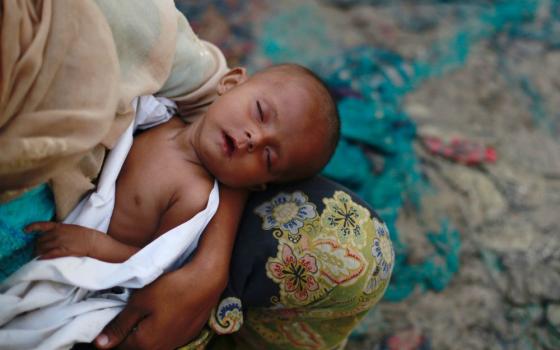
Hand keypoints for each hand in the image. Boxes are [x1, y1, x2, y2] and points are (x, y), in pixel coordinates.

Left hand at [26, 221, 98, 258]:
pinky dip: (43, 257)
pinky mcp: (62, 251)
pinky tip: (39, 259)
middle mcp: (57, 234)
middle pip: (41, 240)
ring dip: (39, 252)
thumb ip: (59, 230)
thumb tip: (49, 234)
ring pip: (43, 248)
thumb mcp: (70, 227)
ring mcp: (59, 243)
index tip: (25, 230)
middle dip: (37, 245)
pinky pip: (49, 255)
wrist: (92, 241)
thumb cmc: (82, 234)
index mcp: (59, 226)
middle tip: (37, 248)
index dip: (32, 227)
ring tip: (38, 254)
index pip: (42, 225)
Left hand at [94, 261, 224, 349]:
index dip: (112, 333)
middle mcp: (162, 349)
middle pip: (137, 346)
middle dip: (130, 332)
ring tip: (148, 310)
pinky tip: (164, 310)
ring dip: (146, 330)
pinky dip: (162, 327)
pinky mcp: (189, 334)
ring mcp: (177, 342)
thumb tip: (100, 345)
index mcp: (145, 344)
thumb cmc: (171, 288)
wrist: (207, 280)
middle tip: (130, 311)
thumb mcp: (140, 302)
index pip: (119, 347)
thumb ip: (119, 325)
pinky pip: (168, 336)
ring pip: (154, 341)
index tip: (111, 317)